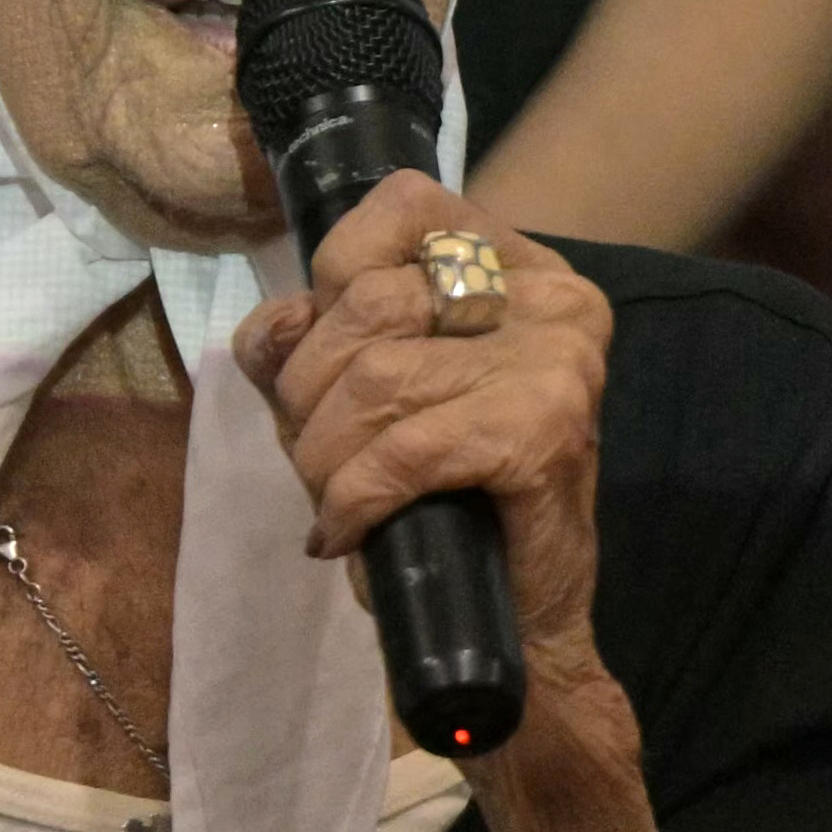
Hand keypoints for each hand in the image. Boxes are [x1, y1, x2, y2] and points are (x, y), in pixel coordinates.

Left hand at [230, 172, 615, 709]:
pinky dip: (350, 501)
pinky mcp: (544, 431)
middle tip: (324, 458)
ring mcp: (557, 361)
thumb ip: (311, 347)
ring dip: (323, 459)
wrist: (517, 626)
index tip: (331, 352)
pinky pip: (399, 450)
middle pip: (370, 302)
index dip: (334, 274)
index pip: (406, 205)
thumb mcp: (360, 405)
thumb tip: (274, 328)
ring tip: (338, 500)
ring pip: (374, 378)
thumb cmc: (440, 504)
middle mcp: (554, 301)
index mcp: (525, 270)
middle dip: (310, 394)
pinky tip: (347, 532)